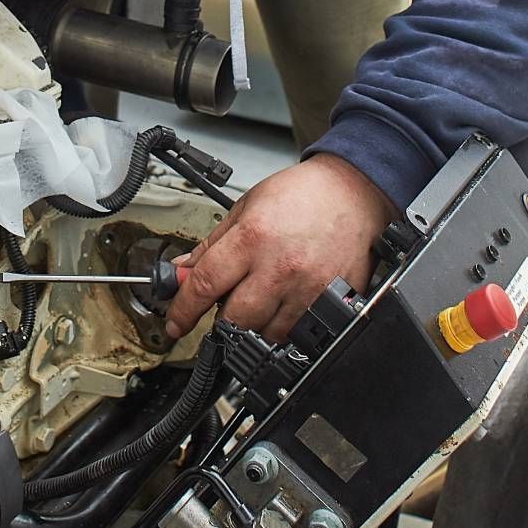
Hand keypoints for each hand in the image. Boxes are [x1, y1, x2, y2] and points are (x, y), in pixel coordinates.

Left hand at [165, 153, 396, 341]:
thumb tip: (183, 272)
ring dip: (254, 325)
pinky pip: (298, 333)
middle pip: (233, 320)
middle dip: (220, 321)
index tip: (175, 323)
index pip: (204, 286)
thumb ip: (211, 245)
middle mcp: (279, 268)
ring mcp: (307, 289)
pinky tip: (284, 304)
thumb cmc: (302, 194)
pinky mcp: (330, 302)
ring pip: (266, 334)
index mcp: (252, 238)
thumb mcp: (245, 206)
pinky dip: (284, 326)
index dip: (182, 311)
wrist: (352, 193)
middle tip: (222, 308)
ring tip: (260, 297)